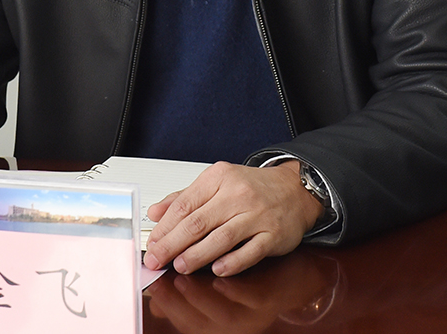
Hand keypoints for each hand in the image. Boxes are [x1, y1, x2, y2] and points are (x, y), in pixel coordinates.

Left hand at [143, 160, 324, 276]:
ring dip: (197, 254)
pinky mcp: (273, 234)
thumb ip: (184, 197)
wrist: (294, 188)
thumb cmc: (251, 187)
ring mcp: (257, 214)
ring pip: (221, 237)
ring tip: (180, 265)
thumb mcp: (216, 183)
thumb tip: (155, 213)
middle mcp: (237, 194)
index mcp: (219, 177)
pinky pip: (250, 251)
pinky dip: (233, 262)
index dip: (165, 227)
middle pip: (198, 222)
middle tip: (157, 258)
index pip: (185, 203)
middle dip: (173, 243)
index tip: (152, 243)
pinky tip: (218, 269)